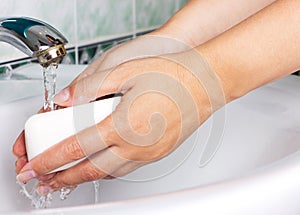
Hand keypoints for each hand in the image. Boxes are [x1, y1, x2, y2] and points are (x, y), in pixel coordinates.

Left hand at [13, 34, 189, 175]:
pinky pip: (127, 169)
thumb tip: (65, 100)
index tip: (34, 167)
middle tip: (45, 182)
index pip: (76, 148)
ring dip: (85, 178)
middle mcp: (136, 146)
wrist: (205, 83)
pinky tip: (101, 165)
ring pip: (109, 174)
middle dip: (63, 179)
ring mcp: (149, 153)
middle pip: (90, 171)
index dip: (50, 159)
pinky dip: (107, 171)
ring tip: (68, 178)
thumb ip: (89, 87)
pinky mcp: (159, 153)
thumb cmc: (172, 75)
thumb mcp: (126, 72)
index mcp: (124, 125)